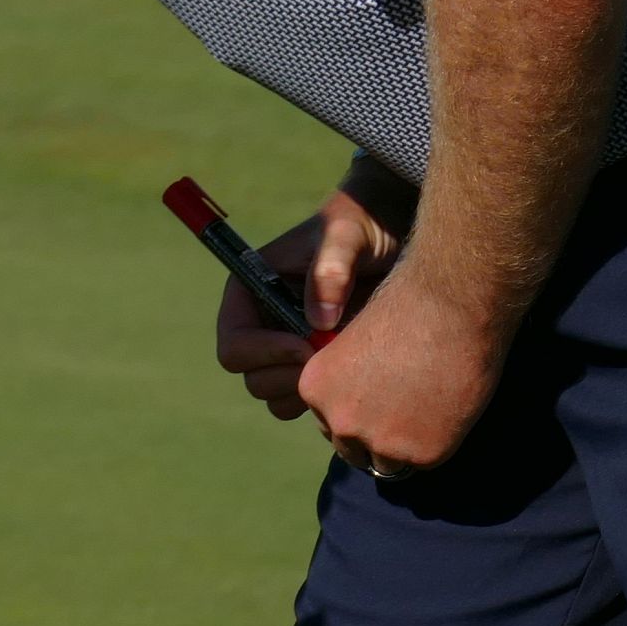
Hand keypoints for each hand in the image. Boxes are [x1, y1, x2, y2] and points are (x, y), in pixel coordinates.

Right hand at [213, 189, 402, 420]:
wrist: (393, 233)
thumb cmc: (361, 225)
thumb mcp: (345, 236)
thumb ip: (330, 269)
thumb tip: (316, 322)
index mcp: (250, 292)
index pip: (233, 344)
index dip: (262, 353)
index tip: (305, 346)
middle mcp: (263, 324)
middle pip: (252, 377)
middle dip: (287, 377)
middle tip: (329, 359)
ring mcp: (288, 346)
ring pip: (276, 396)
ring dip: (306, 391)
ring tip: (343, 363)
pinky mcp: (316, 363)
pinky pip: (307, 400)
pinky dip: (325, 398)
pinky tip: (355, 370)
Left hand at [296, 273, 509, 477]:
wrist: (452, 302)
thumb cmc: (407, 305)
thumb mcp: (354, 341)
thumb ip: (347, 379)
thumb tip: (357, 400)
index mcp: (314, 389)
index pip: (329, 422)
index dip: (357, 414)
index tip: (379, 402)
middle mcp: (339, 420)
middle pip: (353, 449)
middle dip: (375, 436)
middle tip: (405, 412)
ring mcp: (380, 441)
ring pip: (387, 463)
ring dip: (404, 445)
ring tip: (427, 410)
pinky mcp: (422, 452)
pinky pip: (424, 460)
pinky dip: (437, 441)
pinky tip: (447, 408)